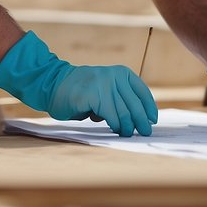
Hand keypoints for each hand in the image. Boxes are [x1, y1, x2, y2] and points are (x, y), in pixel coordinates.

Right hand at [0, 32, 157, 136]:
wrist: (54, 85)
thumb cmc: (83, 92)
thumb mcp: (108, 89)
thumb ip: (122, 99)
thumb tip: (142, 120)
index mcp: (122, 73)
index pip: (142, 93)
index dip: (149, 109)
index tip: (152, 121)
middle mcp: (115, 76)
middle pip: (134, 105)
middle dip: (140, 122)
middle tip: (144, 133)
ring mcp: (103, 84)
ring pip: (123, 113)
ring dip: (127, 127)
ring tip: (126, 133)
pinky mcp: (92, 95)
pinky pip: (109, 116)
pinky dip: (113, 125)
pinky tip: (113, 129)